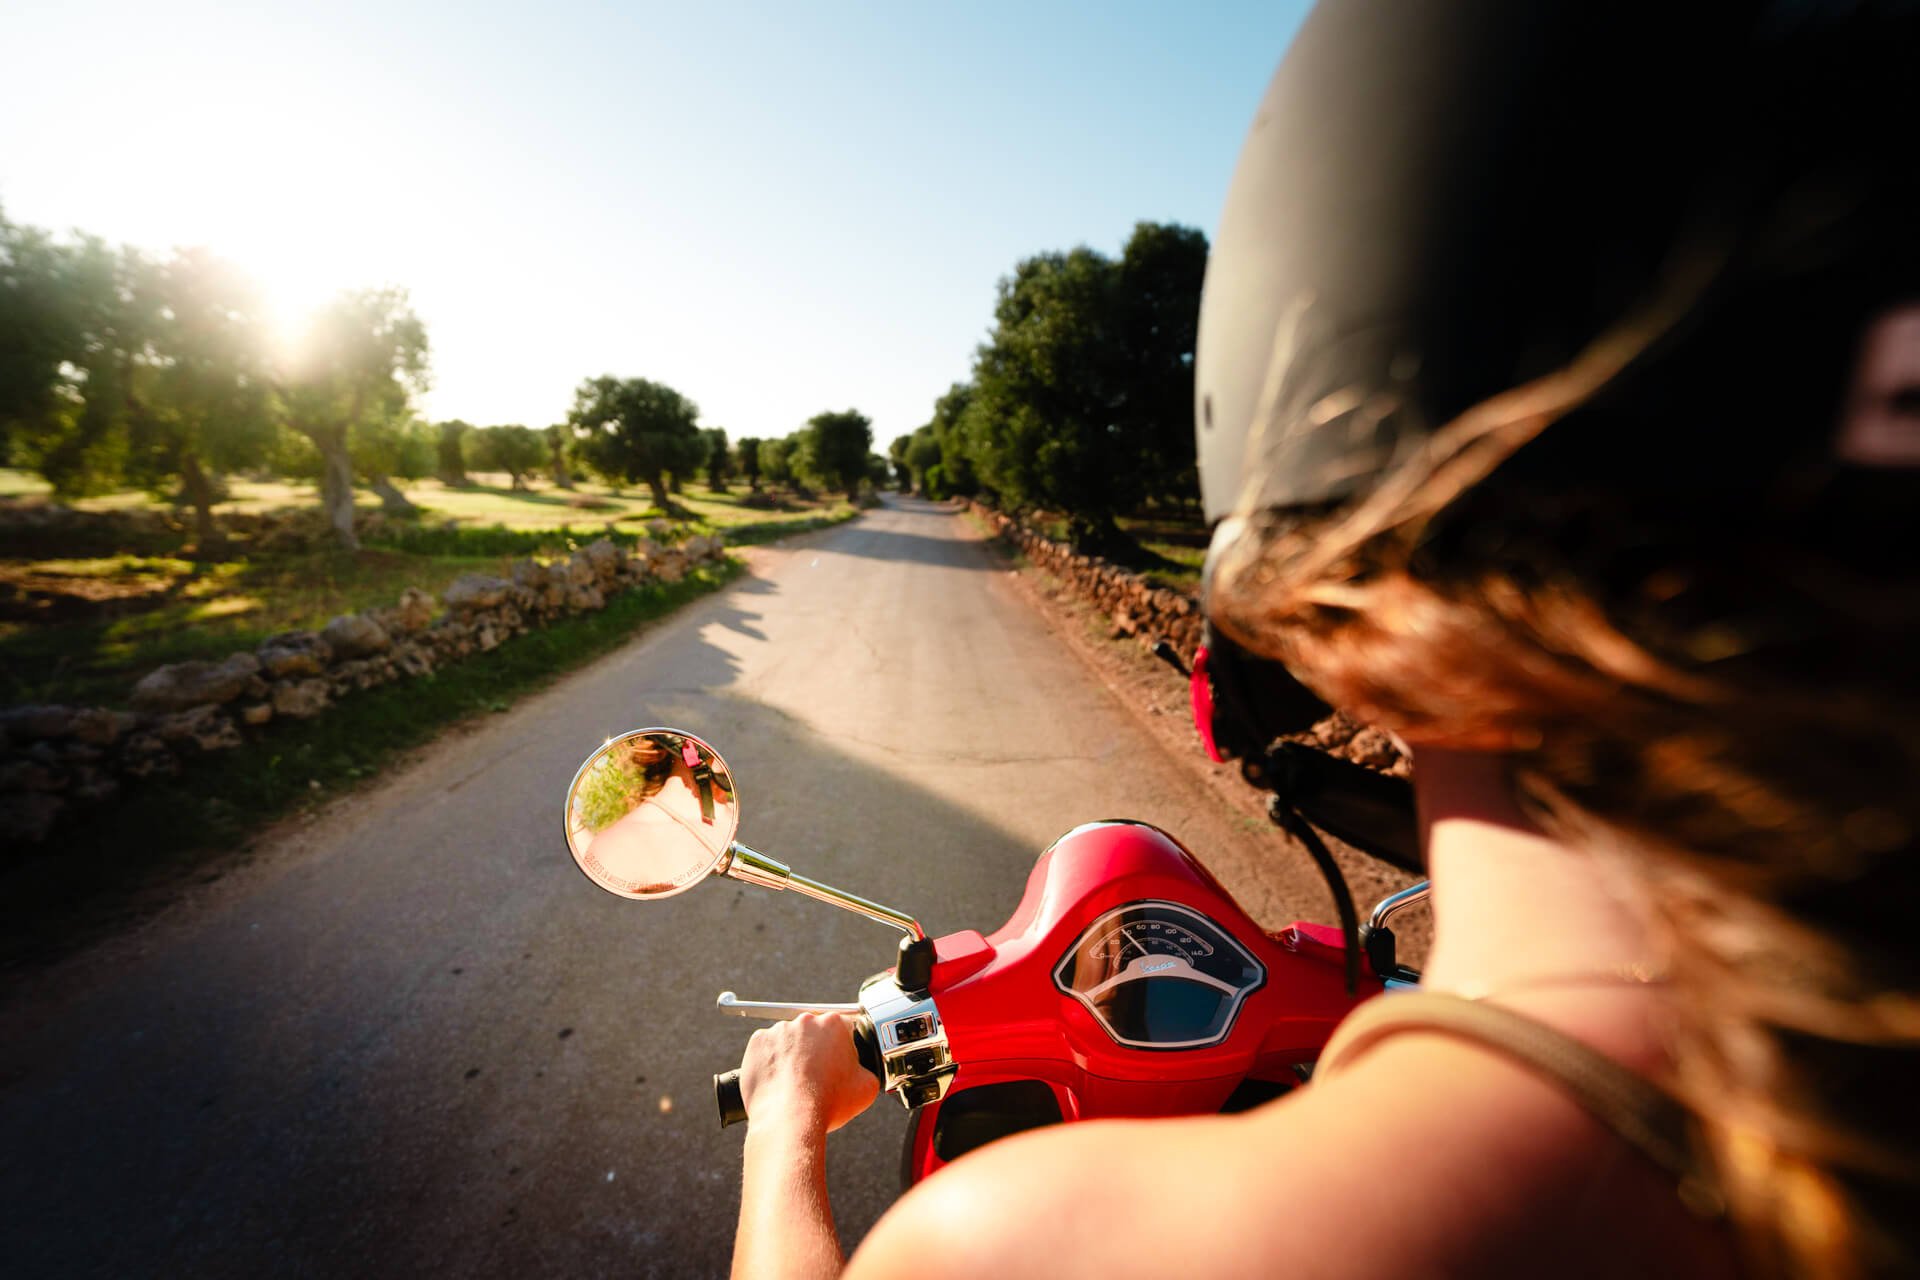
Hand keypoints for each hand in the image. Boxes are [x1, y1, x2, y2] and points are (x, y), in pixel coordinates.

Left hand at [737, 1012, 878, 1135]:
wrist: (789, 1119)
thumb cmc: (828, 1103)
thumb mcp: (867, 1087)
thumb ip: (868, 1070)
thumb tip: (862, 1070)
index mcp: (834, 1024)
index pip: (841, 1029)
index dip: (841, 1049)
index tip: (836, 1065)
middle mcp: (805, 1021)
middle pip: (813, 1032)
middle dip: (815, 1049)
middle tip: (816, 1076)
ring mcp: (778, 1030)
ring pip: (788, 1039)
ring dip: (791, 1054)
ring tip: (794, 1082)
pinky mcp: (757, 1043)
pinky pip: (766, 1048)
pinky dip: (770, 1061)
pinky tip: (778, 1081)